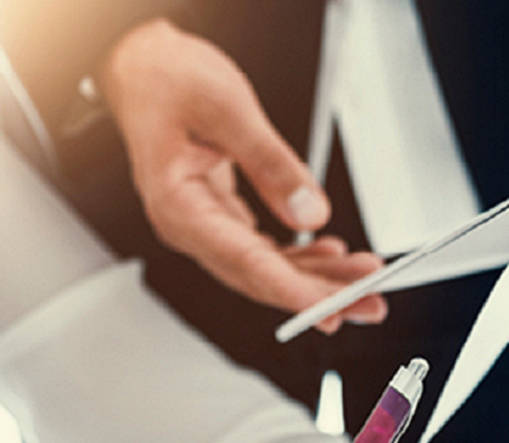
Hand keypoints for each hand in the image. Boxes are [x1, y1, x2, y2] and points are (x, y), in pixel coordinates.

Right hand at [101, 18, 386, 333]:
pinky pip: (259, 249)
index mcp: (177, 204)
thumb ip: (270, 163)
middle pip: (257, 277)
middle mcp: (187, 225)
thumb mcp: (226, 108)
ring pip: (263, 268)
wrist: (142, 69)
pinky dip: (296, 258)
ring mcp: (201, 224)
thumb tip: (310, 211)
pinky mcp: (216, 216)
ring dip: (314, 279)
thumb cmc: (166, 80)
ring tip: (361, 283)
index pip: (241, 260)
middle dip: (316, 294)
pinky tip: (329, 256)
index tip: (326, 307)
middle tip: (367, 304)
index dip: (288, 288)